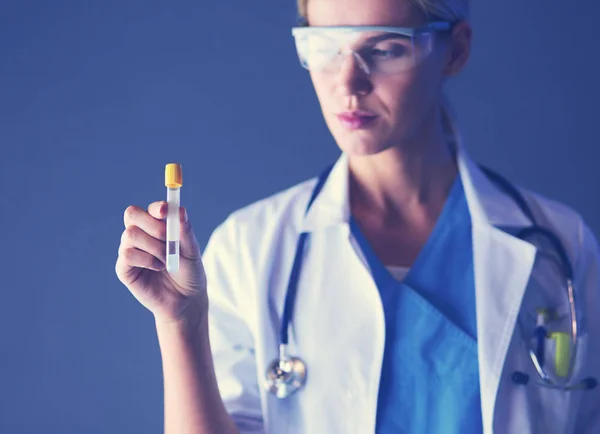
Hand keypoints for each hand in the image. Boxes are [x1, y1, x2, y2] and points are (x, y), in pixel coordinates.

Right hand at [116, 202, 206, 325]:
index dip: (156, 207)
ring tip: (166, 260)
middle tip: (168, 238)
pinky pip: (127, 254)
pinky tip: (157, 268)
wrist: (186, 300)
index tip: (165, 211)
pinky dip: (146, 260)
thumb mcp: (192, 251)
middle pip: (132, 214)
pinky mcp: (124, 268)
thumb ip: (185, 231)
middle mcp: (141, 234)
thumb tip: (179, 210)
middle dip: (152, 224)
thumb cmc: (189, 272)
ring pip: (131, 234)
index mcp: (157, 226)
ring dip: (154, 247)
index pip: (151, 209)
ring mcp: (130, 250)